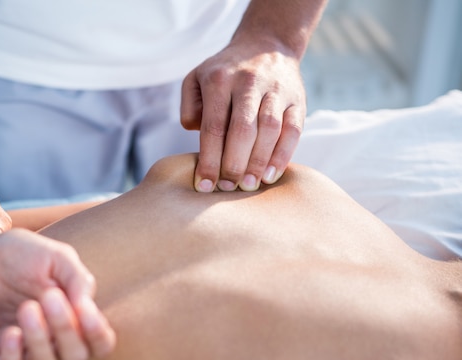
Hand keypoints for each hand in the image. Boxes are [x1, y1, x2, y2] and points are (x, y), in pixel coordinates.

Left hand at [0, 229, 115, 359]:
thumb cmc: (22, 253)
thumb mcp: (57, 257)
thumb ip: (78, 279)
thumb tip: (87, 307)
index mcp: (76, 317)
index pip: (101, 343)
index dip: (98, 334)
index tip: (84, 309)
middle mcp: (55, 339)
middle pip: (76, 357)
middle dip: (66, 329)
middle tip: (49, 296)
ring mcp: (26, 349)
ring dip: (40, 343)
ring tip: (27, 309)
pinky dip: (13, 359)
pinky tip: (10, 332)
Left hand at [181, 38, 305, 191]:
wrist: (266, 44)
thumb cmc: (224, 72)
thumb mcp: (197, 79)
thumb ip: (189, 107)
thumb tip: (195, 135)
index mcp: (219, 79)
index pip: (213, 127)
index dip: (209, 160)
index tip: (204, 185)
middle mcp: (248, 82)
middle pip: (242, 130)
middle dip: (234, 164)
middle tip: (227, 188)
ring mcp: (276, 89)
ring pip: (269, 130)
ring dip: (258, 162)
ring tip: (248, 186)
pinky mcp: (297, 98)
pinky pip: (292, 130)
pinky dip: (283, 155)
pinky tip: (271, 175)